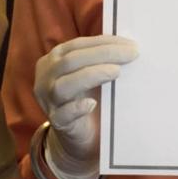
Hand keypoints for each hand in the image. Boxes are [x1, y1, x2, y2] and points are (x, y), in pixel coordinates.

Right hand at [30, 35, 138, 178]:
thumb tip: (129, 45)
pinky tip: (91, 104)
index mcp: (53, 60)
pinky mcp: (57, 123)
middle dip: (103, 54)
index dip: (103, 42)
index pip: (77, 46)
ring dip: (91, 75)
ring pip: (63, 86)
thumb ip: (102, 59)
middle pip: (70, 61)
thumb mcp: (92, 74)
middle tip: (131, 54)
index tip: (130, 44)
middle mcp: (45, 78)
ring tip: (116, 72)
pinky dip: (76, 108)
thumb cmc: (89, 97)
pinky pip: (63, 115)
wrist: (79, 136)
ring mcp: (48, 101)